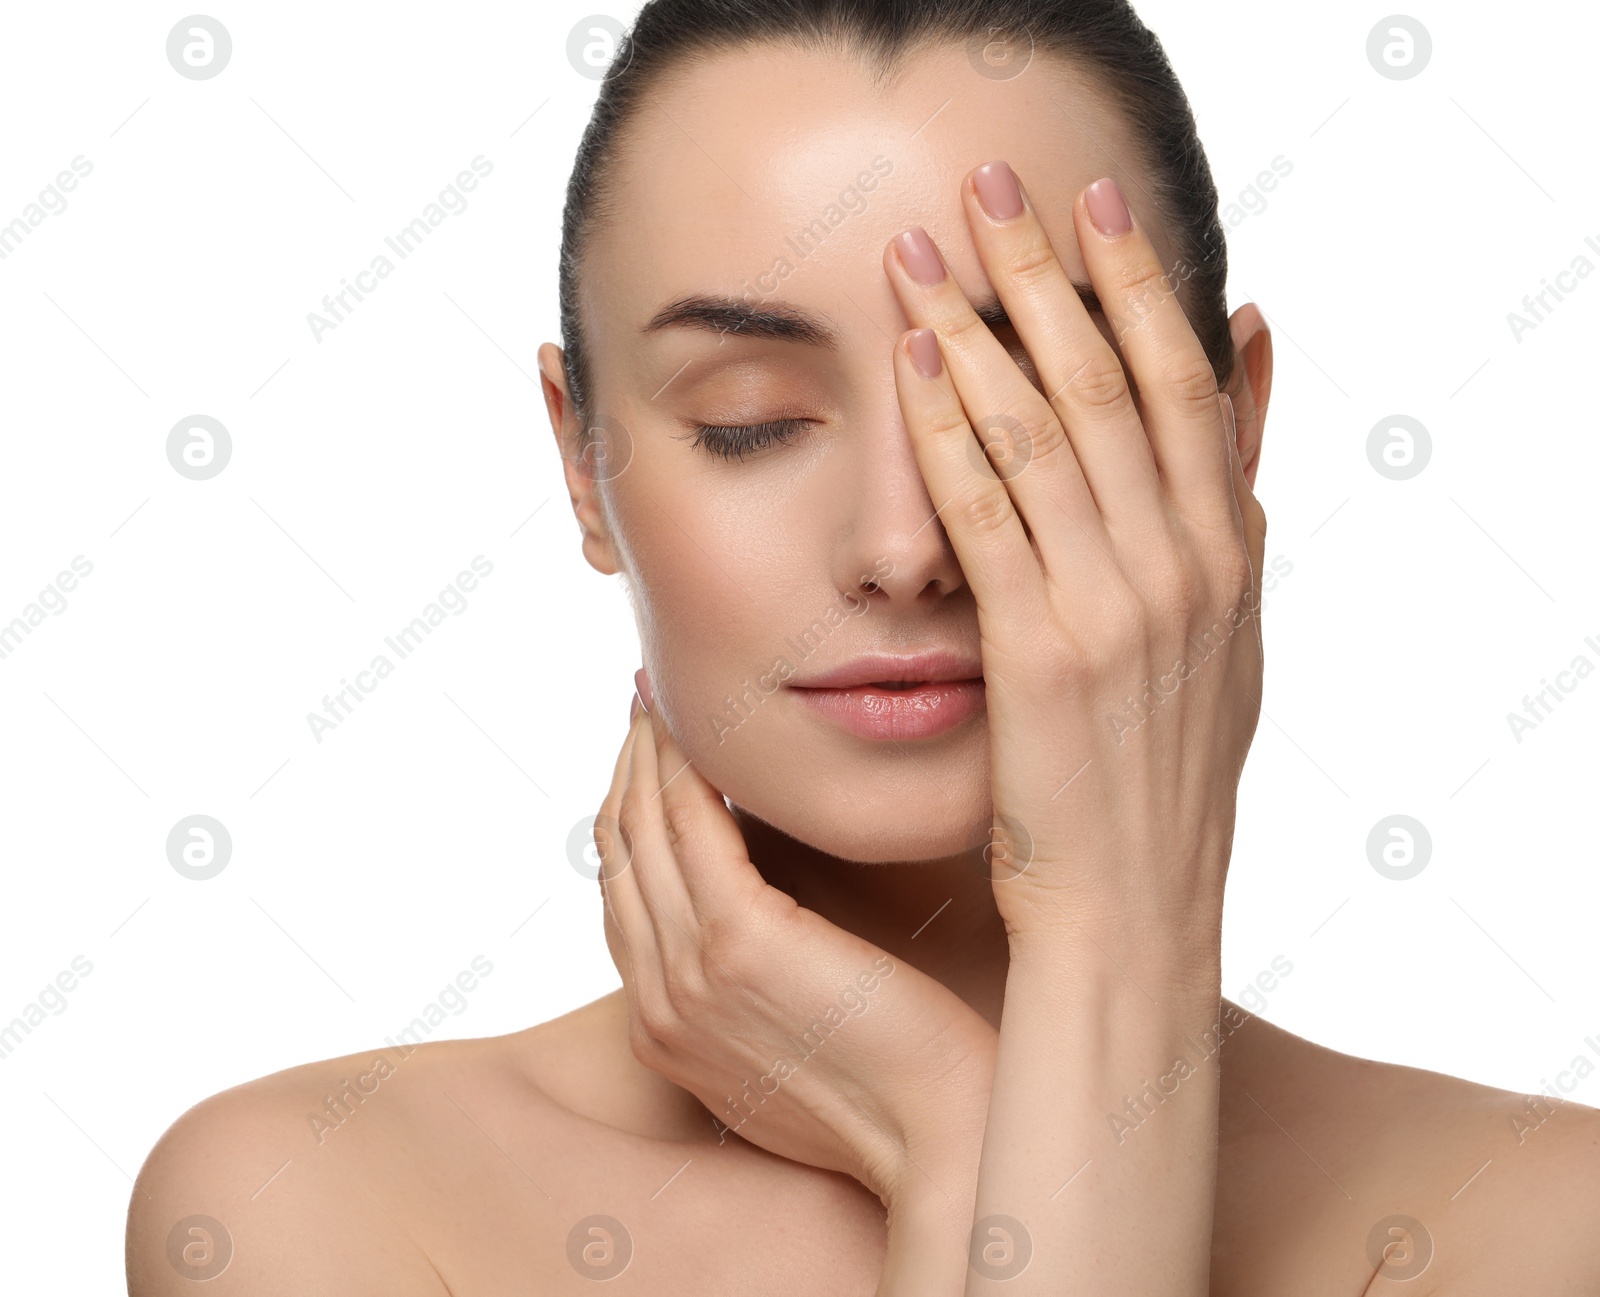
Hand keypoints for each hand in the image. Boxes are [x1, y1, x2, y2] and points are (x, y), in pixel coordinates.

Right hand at [593, 683, 995, 1206]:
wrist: (946, 1140)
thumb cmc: (897, 1085)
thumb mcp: (795, 1035)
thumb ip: (752, 976)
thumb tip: (758, 904)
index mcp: (662, 1026)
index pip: (619, 890)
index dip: (628, 807)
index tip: (652, 747)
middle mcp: (656, 1002)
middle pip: (616, 848)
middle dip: (629, 764)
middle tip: (653, 699)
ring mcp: (688, 973)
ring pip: (642, 825)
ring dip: (653, 749)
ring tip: (675, 697)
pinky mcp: (739, 943)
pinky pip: (691, 825)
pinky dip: (692, 766)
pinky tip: (715, 728)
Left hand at [882, 165, 1265, 952]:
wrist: (1132, 916)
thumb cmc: (1157, 789)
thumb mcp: (1224, 650)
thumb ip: (1222, 523)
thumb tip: (1236, 403)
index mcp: (1226, 560)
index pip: (1184, 385)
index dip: (1140, 284)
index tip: (1093, 206)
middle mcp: (1183, 568)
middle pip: (1114, 380)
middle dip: (1048, 273)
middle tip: (991, 187)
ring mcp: (1118, 608)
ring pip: (1047, 430)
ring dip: (981, 329)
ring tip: (923, 254)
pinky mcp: (1042, 653)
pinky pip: (988, 513)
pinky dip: (947, 431)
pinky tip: (909, 368)